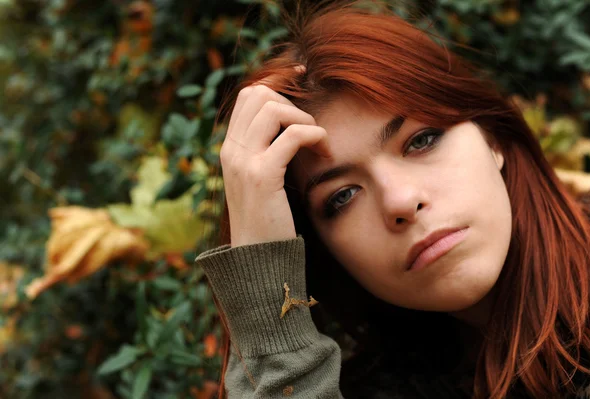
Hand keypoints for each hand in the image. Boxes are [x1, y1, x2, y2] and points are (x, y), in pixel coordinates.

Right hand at [220, 77, 329, 246]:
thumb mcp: (261, 180)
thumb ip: (267, 153)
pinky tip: (323, 152)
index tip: (302, 82)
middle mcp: (231, 150)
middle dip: (291, 102)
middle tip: (310, 127)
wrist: (257, 258)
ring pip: (273, 109)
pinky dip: (314, 135)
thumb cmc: (267, 221)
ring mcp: (243, 162)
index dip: (277, 84)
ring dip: (304, 119)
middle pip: (258, 94)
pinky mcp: (262, 176)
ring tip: (318, 142)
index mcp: (230, 149)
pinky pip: (292, 136)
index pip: (248, 96)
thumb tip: (292, 128)